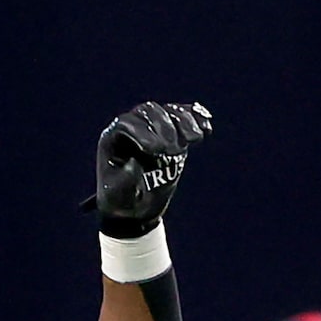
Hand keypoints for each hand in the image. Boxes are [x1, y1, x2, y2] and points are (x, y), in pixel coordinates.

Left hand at [93, 101, 212, 237]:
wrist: (134, 208)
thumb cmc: (120, 201)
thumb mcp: (117, 195)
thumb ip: (124, 179)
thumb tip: (134, 162)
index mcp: (114, 137)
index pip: (127, 124)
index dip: (143, 134)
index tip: (158, 150)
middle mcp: (133, 126)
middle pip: (150, 112)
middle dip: (165, 127)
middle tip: (174, 150)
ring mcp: (153, 127)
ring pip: (169, 112)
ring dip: (185, 122)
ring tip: (196, 138)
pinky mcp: (171, 132)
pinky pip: (184, 118)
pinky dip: (196, 120)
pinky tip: (206, 128)